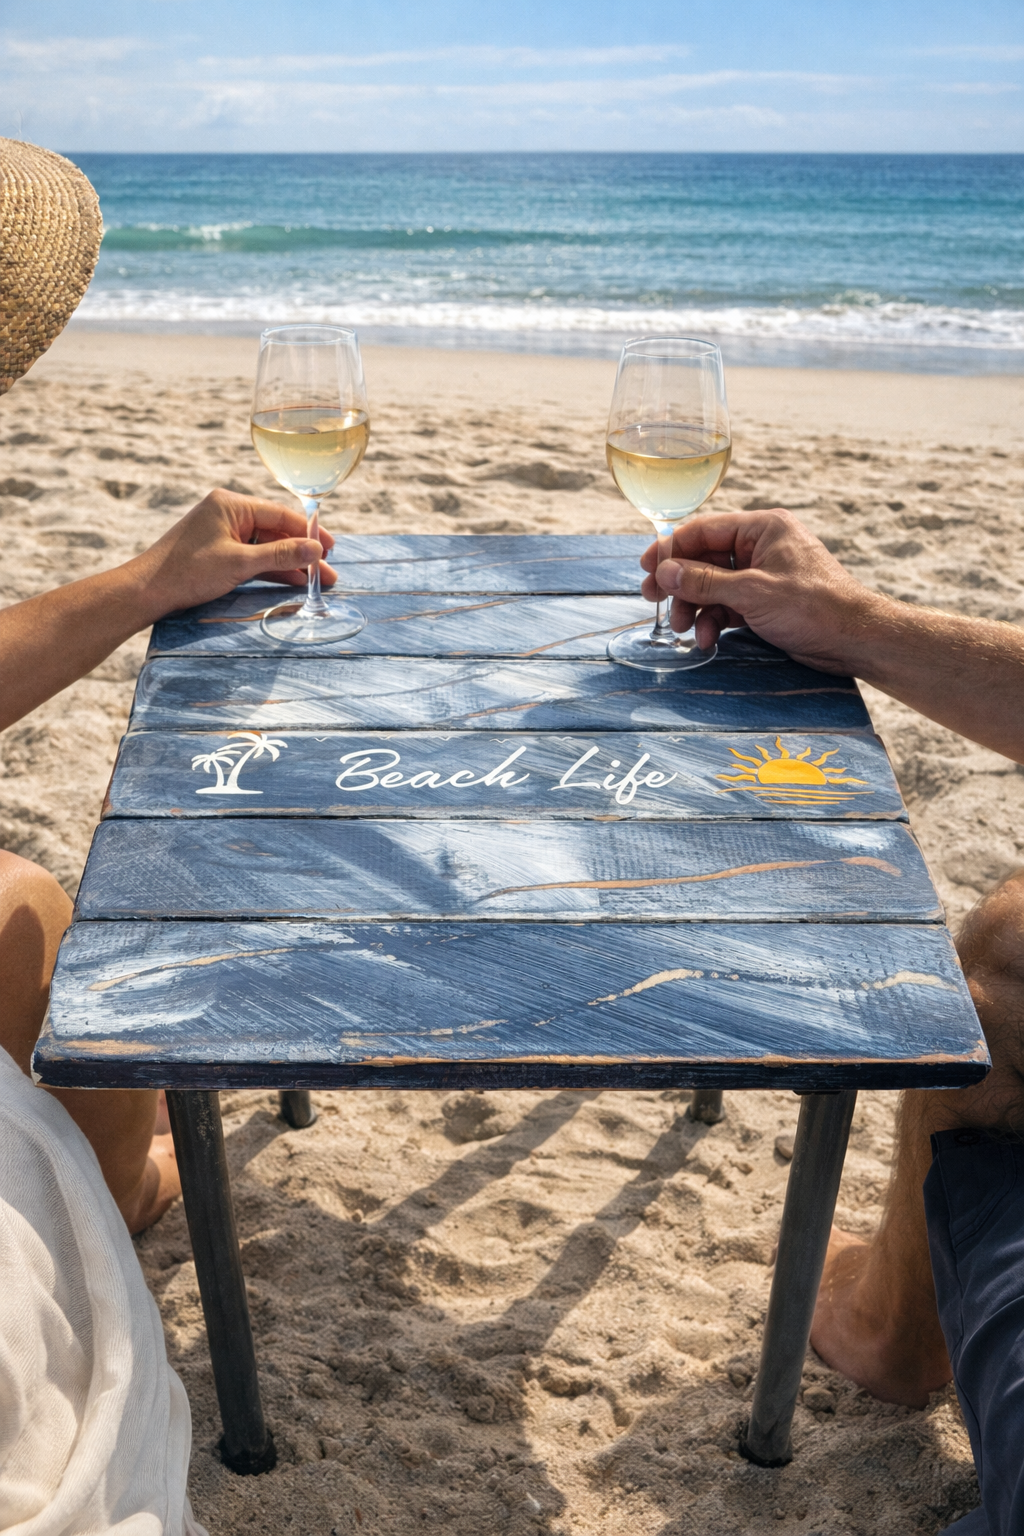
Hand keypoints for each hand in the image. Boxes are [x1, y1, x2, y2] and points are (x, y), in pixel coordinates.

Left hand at [132, 488, 337, 620]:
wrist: (147, 591)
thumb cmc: (187, 572)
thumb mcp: (239, 563)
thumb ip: (280, 555)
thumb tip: (316, 550)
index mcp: (231, 504)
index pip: (280, 515)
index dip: (308, 532)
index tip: (331, 549)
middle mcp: (228, 513)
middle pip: (276, 531)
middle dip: (302, 553)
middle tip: (328, 573)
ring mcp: (224, 533)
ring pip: (267, 546)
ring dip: (290, 564)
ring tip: (317, 581)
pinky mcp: (220, 552)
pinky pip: (253, 557)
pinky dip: (272, 569)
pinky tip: (293, 580)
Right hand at [640, 508, 883, 673]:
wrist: (856, 640)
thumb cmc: (815, 607)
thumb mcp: (753, 592)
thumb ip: (705, 582)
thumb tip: (664, 572)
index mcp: (763, 528)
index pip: (704, 530)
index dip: (671, 549)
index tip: (646, 568)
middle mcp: (762, 546)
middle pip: (705, 559)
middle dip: (680, 583)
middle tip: (653, 600)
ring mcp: (763, 575)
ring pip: (713, 585)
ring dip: (695, 607)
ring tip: (683, 628)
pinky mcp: (766, 601)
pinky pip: (728, 605)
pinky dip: (714, 620)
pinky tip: (707, 639)